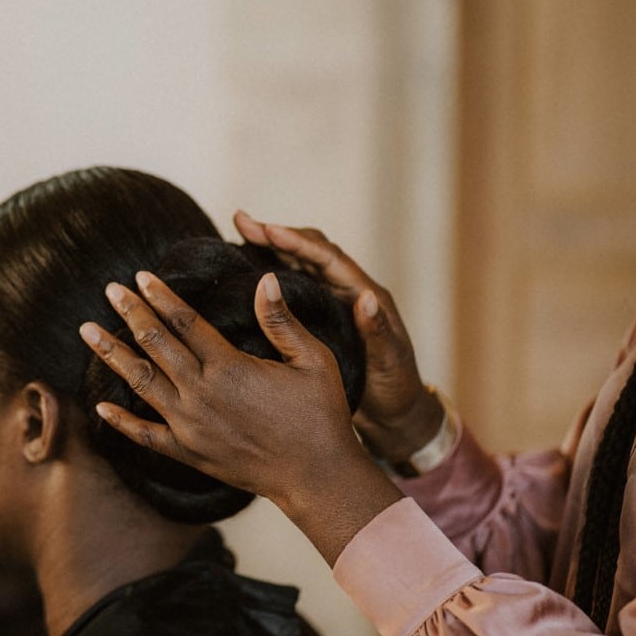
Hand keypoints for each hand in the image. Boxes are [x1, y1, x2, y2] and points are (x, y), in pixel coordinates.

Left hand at [80, 270, 401, 564]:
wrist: (316, 478)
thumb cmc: (320, 416)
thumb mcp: (313, 360)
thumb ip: (282, 321)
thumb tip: (265, 279)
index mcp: (230, 367)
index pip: (184, 322)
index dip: (160, 297)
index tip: (140, 276)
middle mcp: (202, 394)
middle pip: (155, 344)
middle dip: (130, 313)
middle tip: (109, 289)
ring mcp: (190, 426)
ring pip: (141, 383)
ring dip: (112, 355)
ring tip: (87, 331)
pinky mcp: (188, 453)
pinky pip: (145, 435)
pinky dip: (120, 419)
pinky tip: (99, 404)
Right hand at [234, 212, 442, 460]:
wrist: (395, 413)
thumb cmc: (396, 388)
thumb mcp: (388, 362)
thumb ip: (377, 331)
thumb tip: (365, 297)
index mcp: (364, 295)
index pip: (328, 259)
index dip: (297, 243)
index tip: (267, 229)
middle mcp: (347, 291)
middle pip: (309, 252)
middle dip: (276, 235)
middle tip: (241, 221)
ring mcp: (331, 302)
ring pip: (298, 265)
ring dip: (270, 249)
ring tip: (239, 233)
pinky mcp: (319, 316)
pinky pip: (292, 286)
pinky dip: (270, 273)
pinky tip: (246, 270)